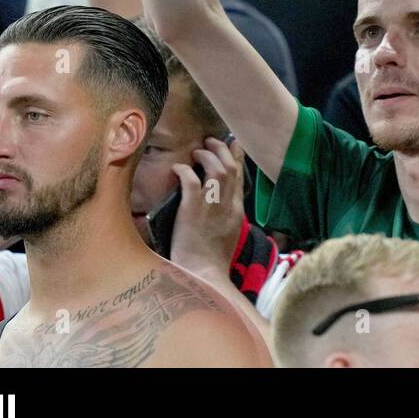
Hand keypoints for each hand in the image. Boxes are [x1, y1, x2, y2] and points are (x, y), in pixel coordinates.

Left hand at [169, 137, 246, 283]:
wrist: (204, 275)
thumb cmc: (212, 262)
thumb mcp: (228, 236)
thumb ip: (226, 218)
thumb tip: (220, 206)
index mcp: (237, 212)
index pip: (240, 178)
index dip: (236, 157)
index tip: (233, 144)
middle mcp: (227, 205)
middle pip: (230, 168)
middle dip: (221, 150)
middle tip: (210, 141)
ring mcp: (211, 206)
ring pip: (216, 169)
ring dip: (206, 156)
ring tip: (196, 151)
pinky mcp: (192, 210)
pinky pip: (191, 180)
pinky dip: (185, 170)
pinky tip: (178, 168)